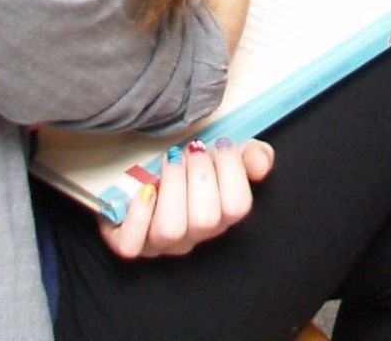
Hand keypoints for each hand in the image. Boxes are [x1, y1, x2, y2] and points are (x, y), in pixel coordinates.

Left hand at [99, 137, 274, 259]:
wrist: (141, 183)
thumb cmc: (186, 172)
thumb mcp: (221, 158)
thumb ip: (251, 155)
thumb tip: (261, 162)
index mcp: (220, 218)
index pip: (238, 207)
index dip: (232, 171)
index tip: (220, 144)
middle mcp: (193, 236)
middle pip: (205, 220)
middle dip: (200, 174)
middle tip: (191, 150)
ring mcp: (160, 244)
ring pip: (171, 229)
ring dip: (172, 186)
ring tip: (170, 161)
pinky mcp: (129, 244)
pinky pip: (131, 245)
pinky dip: (138, 216)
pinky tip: (144, 190)